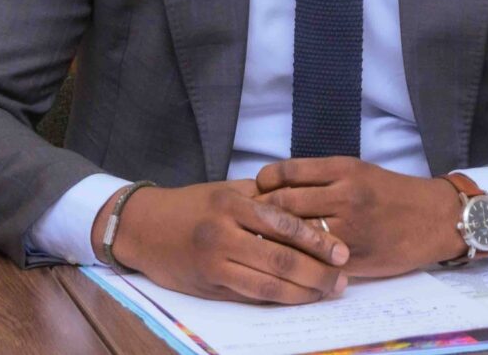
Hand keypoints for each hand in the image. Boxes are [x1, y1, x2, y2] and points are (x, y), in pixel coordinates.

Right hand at [90, 179, 350, 303]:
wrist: (144, 226)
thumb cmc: (191, 204)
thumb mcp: (224, 189)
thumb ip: (261, 198)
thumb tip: (306, 207)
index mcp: (230, 202)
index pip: (283, 223)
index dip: (316, 239)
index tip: (342, 251)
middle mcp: (222, 232)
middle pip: (280, 257)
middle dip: (318, 271)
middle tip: (344, 277)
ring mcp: (214, 262)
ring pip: (268, 283)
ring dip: (304, 291)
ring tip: (329, 291)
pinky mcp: (209, 285)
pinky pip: (250, 295)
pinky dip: (278, 298)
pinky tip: (298, 298)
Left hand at [256, 157, 465, 276]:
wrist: (432, 218)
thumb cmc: (391, 192)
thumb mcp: (357, 170)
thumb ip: (321, 177)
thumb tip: (276, 185)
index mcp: (344, 169)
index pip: (288, 171)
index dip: (265, 181)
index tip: (258, 187)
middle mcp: (345, 195)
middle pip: (284, 203)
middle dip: (261, 211)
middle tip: (249, 217)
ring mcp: (349, 228)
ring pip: (295, 232)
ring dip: (273, 237)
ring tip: (260, 237)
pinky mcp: (353, 255)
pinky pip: (313, 257)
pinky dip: (296, 256)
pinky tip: (286, 255)